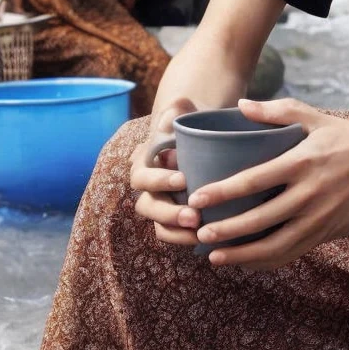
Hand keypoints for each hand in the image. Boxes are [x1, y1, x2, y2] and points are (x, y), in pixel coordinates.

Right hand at [131, 98, 199, 245]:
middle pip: (147, 206)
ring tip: (200, 231)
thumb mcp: (182, 110)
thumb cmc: (190, 120)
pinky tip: (205, 238)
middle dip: (169, 213)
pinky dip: (184, 239)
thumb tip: (169, 121)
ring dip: (177, 231)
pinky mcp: (174, 217)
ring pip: (158, 225)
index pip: (143, 176)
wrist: (203, 134)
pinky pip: (172, 234)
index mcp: (144, 161)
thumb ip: (174, 110)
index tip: (183, 179)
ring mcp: (160, 203)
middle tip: (194, 216)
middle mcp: (148, 186)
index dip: (159, 180)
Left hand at [185, 98, 348, 269]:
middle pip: (260, 219)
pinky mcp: (329, 233)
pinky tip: (247, 261)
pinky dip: (268, 260)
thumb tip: (241, 105)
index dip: (223, 192)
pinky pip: (293, 253)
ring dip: (243, 254)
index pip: (254, 180)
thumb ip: (276, 112)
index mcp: (301, 162)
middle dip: (227, 230)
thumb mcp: (314, 117)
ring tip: (215, 256)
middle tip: (199, 232)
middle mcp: (309, 193)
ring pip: (276, 245)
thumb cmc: (346, 136)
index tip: (197, 198)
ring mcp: (320, 217)